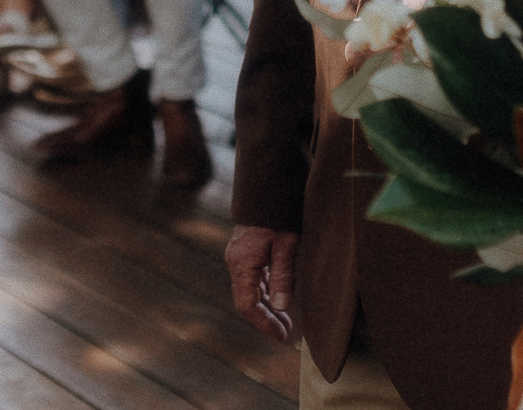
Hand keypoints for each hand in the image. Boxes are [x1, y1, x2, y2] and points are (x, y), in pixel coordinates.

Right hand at [226, 225, 296, 340]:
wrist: (267, 186)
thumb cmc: (278, 214)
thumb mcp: (286, 245)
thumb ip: (283, 276)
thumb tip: (282, 307)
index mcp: (242, 264)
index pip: (247, 305)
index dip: (263, 323)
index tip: (280, 336)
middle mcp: (235, 263)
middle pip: (247, 300)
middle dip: (266, 318)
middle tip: (286, 332)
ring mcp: (238, 257)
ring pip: (250, 290)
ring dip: (266, 306)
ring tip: (285, 320)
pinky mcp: (245, 252)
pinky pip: (252, 278)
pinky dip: (264, 291)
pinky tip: (277, 297)